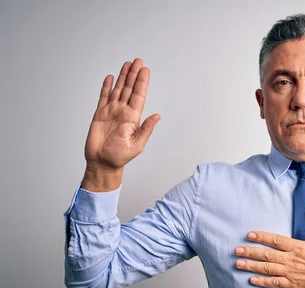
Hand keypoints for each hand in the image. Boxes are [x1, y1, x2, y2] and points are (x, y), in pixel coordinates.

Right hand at [84, 58, 159, 172]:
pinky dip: (106, 87)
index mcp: (133, 118)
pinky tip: (110, 77)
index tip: (145, 70)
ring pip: (117, 90)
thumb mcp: (138, 144)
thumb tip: (157, 116)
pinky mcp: (100, 114)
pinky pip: (103, 97)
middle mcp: (123, 112)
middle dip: (134, 75)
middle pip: (129, 89)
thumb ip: (146, 129)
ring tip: (127, 64)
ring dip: (123, 77)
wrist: (102, 162)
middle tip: (138, 61)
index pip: (138, 96)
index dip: (142, 83)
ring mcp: (111, 111)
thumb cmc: (120, 156)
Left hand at [234, 207, 304, 287]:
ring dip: (251, 266)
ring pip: (267, 268)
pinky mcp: (294, 285)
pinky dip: (262, 282)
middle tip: (236, 250)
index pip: (276, 240)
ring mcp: (292, 273)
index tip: (249, 235)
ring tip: (238, 264)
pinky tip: (251, 280)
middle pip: (266, 254)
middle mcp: (292, 259)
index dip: (261, 237)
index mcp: (299, 246)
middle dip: (250, 252)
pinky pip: (275, 283)